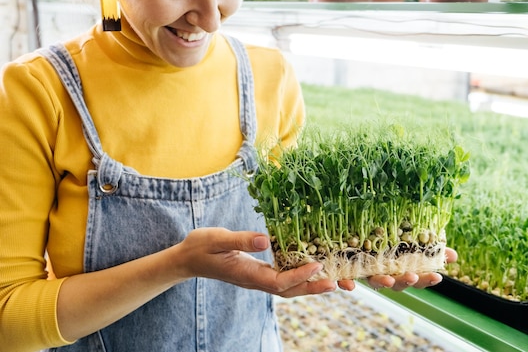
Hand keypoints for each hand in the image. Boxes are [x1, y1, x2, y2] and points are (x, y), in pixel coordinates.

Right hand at [173, 227, 336, 297]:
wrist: (187, 259)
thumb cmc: (201, 247)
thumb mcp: (217, 239)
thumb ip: (241, 240)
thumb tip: (266, 240)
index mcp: (246, 274)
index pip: (278, 281)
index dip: (298, 276)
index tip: (317, 266)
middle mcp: (255, 280)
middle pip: (288, 290)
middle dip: (313, 287)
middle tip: (337, 283)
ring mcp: (256, 278)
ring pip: (287, 287)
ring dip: (310, 284)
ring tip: (332, 279)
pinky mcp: (257, 272)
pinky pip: (282, 278)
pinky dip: (299, 275)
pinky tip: (311, 267)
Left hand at [344, 247, 457, 291]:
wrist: (344, 240)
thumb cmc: (382, 243)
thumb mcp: (406, 241)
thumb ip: (427, 249)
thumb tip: (454, 255)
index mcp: (399, 269)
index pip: (416, 278)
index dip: (425, 279)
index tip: (437, 277)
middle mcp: (383, 274)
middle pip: (396, 283)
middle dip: (404, 281)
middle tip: (412, 276)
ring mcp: (365, 273)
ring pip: (374, 282)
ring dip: (381, 282)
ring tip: (386, 279)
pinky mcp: (346, 270)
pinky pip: (345, 280)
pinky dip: (346, 283)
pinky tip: (347, 285)